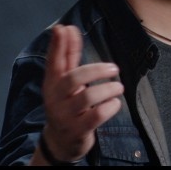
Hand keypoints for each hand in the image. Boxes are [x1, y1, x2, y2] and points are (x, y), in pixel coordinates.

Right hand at [34, 24, 123, 164]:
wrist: (61, 141)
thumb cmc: (67, 103)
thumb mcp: (64, 81)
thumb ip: (68, 56)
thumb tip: (68, 28)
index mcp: (52, 83)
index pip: (53, 62)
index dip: (58, 45)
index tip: (63, 28)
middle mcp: (55, 98)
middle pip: (74, 78)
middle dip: (97, 70)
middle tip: (115, 68)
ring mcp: (65, 115)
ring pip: (87, 97)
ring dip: (108, 89)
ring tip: (118, 86)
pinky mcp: (78, 130)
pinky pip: (96, 116)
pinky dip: (110, 107)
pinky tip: (115, 103)